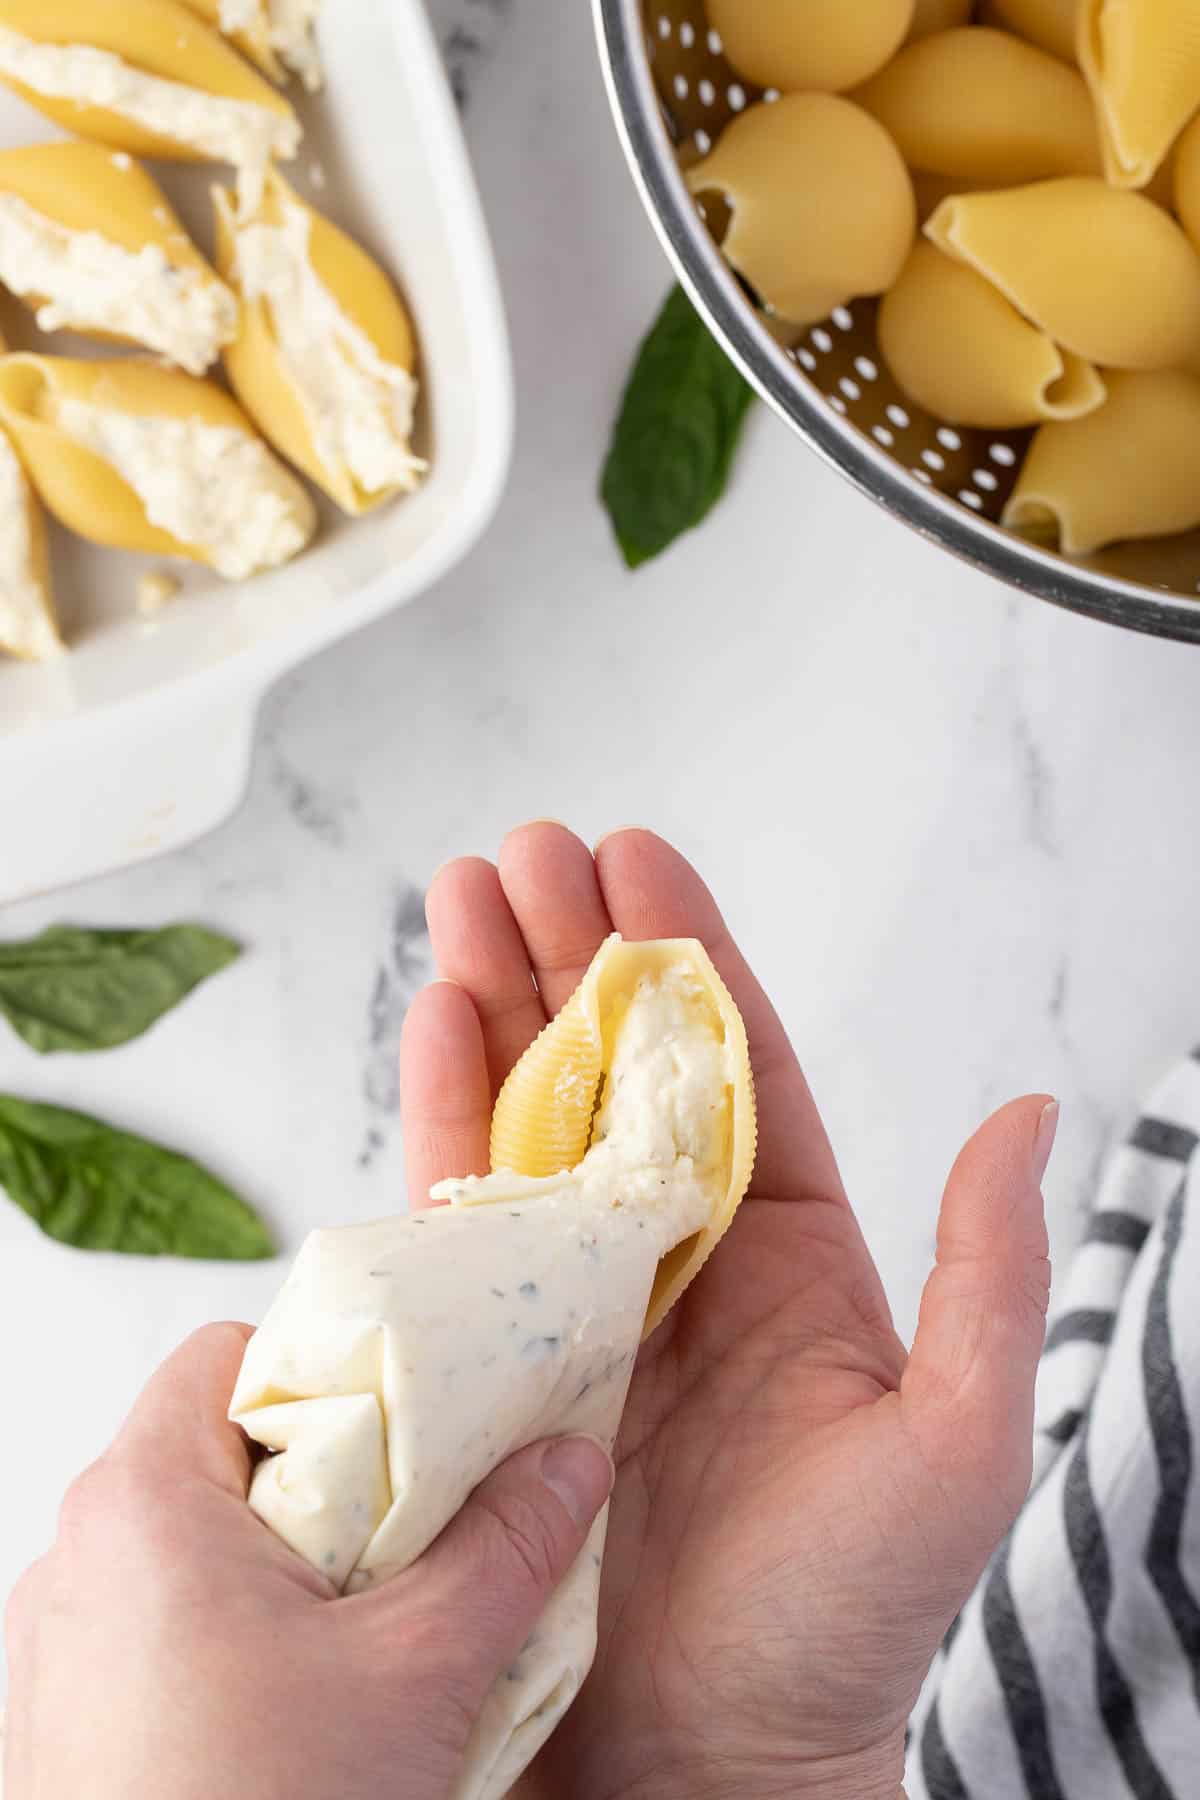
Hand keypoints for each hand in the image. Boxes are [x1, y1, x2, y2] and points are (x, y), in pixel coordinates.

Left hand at [3, 1324, 612, 1799]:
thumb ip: (506, 1547)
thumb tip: (570, 1464)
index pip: (235, 1353)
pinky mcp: (83, 1716)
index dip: (335, 1367)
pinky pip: (181, 1624)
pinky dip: (261, 1633)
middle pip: (231, 1450)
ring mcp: (75, 1642)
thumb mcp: (418, 1672)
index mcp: (142, 1500)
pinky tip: (330, 1695)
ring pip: (214, 1544)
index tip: (420, 1415)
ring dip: (311, 1565)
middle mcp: (87, 1555)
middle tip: (429, 1527)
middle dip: (344, 1480)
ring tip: (392, 1624)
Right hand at [403, 823, 1054, 1799]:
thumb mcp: (952, 1442)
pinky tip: (428, 1017)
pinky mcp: (496, 1346)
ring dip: (496, 996)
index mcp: (793, 1254)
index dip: (686, 955)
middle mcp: (682, 1255)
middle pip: (620, 1064)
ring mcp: (580, 1294)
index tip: (637, 855)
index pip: (737, 1068)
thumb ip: (986, 1277)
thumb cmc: (841, 1621)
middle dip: (572, 947)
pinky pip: (463, 1205)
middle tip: (524, 846)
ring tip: (459, 891)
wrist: (707, 1758)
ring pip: (533, 1110)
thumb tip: (1023, 1114)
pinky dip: (444, 1105)